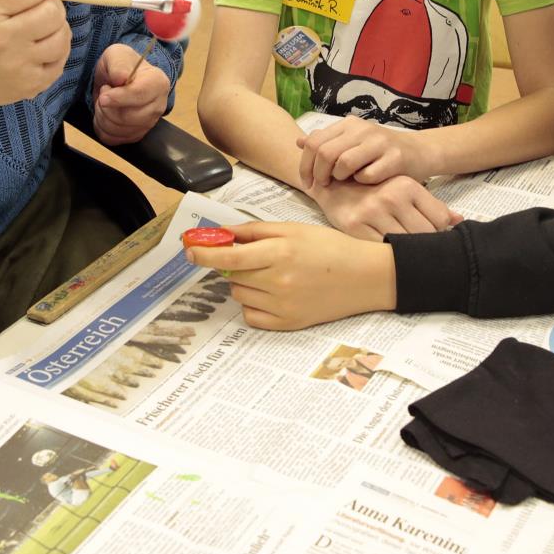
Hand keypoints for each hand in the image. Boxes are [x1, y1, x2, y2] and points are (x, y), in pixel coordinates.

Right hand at [0, 0, 67, 111]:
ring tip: (42, 29)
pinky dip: (56, 51)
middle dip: (53, 5)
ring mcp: (18, 64)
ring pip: (61, 36)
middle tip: (42, 9)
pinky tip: (42, 49)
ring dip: (58, 29)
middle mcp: (2, 38)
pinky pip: (60, 61)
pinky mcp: (30, 84)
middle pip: (53, 11)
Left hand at [91, 42, 170, 144]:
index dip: (118, 98)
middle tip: (105, 92)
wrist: (120, 79)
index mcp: (158, 83)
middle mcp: (158, 105)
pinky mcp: (136, 135)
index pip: (140, 95)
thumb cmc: (121, 66)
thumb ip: (119, 64)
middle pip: (128, 117)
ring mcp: (148, 123)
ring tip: (104, 102)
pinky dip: (102, 128)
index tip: (103, 96)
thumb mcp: (117, 55)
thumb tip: (121, 78)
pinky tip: (104, 114)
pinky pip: (113, 139)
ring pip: (119, 130)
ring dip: (102, 116)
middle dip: (106, 106)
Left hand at [185, 222, 396, 330]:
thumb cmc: (330, 248)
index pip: (228, 255)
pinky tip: (274, 294)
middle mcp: (277, 281)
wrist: (365, 278)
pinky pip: (251, 315)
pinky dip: (254, 304)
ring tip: (273, 275)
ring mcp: (281, 306)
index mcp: (278, 253)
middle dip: (235, 263)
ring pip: (240, 293)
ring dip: (245, 283)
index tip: (188, 249)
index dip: (203, 253)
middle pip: (232, 274)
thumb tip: (224, 233)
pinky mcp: (286, 324)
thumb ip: (256, 231)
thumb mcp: (294, 229)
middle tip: (257, 258)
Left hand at [298, 115, 431, 187]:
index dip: (305, 165)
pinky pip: (367, 176)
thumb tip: (299, 142)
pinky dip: (362, 183)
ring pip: (344, 163)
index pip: (314, 142)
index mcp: (348, 124)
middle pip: (325, 152)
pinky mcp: (395, 158)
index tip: (307, 182)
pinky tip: (367, 183)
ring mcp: (379, 142)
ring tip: (346, 182)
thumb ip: (327, 142)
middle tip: (324, 186)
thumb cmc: (381, 152)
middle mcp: (362, 129)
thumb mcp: (352, 142)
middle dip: (319, 175)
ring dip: (340, 178)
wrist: (419, 152)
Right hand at [308, 175, 460, 240]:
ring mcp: (372, 212)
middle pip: (425, 235)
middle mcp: (391, 196)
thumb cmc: (373, 190)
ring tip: (404, 252)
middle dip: (425, 244)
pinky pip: (381, 251)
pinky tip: (385, 252)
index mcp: (407, 185)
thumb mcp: (403, 188)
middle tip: (419, 248)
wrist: (332, 185)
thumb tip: (459, 221)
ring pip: (405, 245)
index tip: (432, 237)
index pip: (440, 219)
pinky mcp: (355, 227)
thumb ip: (431, 205)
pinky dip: (387, 255)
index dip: (439, 232)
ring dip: (407, 252)